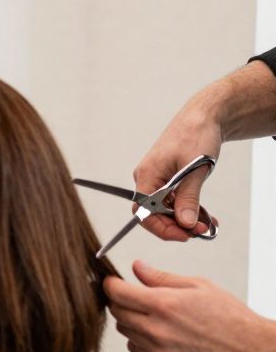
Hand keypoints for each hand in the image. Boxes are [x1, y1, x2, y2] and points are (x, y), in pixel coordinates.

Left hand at [104, 261, 275, 351]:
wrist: (248, 348)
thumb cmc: (228, 315)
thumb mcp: (197, 285)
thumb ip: (161, 278)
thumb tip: (136, 268)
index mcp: (163, 305)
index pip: (118, 293)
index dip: (110, 284)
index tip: (111, 281)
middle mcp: (156, 329)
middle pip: (116, 312)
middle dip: (119, 300)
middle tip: (131, 294)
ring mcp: (157, 349)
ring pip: (123, 330)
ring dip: (129, 319)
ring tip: (150, 312)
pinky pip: (135, 348)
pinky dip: (138, 338)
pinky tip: (156, 330)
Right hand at [132, 102, 221, 240]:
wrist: (204, 116)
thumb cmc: (196, 135)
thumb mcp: (195, 170)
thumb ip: (188, 199)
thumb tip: (185, 224)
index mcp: (146, 176)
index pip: (144, 212)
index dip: (162, 228)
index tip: (186, 235)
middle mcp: (147, 180)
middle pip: (153, 214)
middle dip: (177, 226)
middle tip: (201, 231)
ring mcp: (156, 180)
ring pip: (165, 209)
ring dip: (185, 219)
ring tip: (207, 224)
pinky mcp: (167, 179)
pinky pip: (173, 201)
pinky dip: (188, 209)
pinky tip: (204, 215)